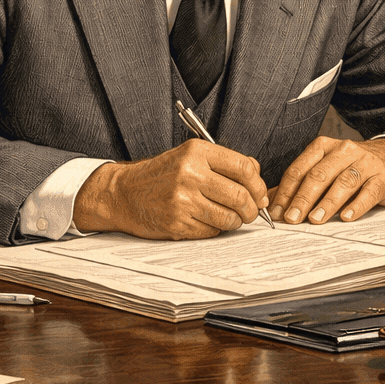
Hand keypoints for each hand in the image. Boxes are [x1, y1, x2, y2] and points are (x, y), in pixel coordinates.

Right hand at [73, 140, 268, 239]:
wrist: (124, 193)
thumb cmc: (161, 175)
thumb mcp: (190, 157)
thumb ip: (224, 162)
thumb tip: (257, 176)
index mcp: (196, 152)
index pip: (243, 167)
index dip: (258, 184)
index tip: (260, 194)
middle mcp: (190, 174)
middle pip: (240, 196)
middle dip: (252, 209)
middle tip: (251, 212)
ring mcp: (183, 200)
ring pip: (229, 217)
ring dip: (236, 222)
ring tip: (231, 218)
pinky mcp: (177, 223)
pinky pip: (212, 231)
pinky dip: (216, 229)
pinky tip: (207, 221)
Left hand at [270, 137, 384, 225]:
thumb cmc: (351, 168)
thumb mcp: (325, 169)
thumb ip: (300, 184)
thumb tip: (271, 203)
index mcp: (324, 147)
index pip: (300, 169)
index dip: (286, 191)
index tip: (276, 212)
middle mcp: (345, 151)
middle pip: (320, 175)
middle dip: (303, 198)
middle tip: (292, 219)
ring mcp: (366, 163)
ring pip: (344, 182)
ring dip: (328, 202)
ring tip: (316, 219)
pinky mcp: (384, 178)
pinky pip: (369, 192)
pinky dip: (357, 205)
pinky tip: (346, 217)